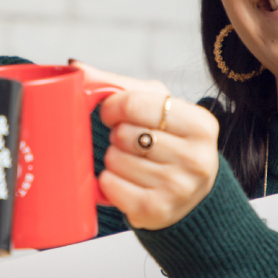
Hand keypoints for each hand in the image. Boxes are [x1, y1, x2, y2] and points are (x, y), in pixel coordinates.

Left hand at [73, 61, 219, 230]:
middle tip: (131, 142)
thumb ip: (119, 85)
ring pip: (115, 160)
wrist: (192, 196)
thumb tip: (77, 67)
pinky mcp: (156, 210)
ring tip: (132, 162)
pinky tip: (126, 181)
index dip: (113, 107)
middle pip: (124, 134)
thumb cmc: (170, 143)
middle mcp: (195, 157)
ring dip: (113, 159)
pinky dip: (108, 181)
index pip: (135, 104)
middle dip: (118, 135)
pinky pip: (109, 185)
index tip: (113, 113)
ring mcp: (177, 187)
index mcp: (200, 124)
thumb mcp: (158, 107)